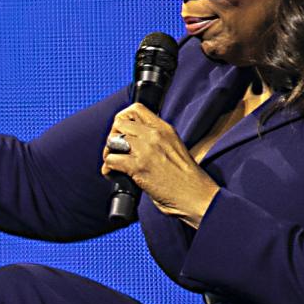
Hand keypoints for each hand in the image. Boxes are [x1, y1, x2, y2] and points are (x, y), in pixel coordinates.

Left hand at [101, 103, 219, 225]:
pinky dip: (108, 169)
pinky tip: (114, 175)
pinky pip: (111, 160)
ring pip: (112, 141)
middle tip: (116, 151)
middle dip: (113, 137)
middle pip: (119, 123)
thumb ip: (156, 139)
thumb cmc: (185, 177)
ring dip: (109, 153)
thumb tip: (134, 139)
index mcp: (164, 128)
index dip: (123, 119)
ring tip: (114, 164)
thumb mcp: (174, 146)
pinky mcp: (138, 167)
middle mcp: (154, 135)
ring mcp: (146, 150)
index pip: (136, 109)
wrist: (195, 195)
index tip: (122, 132)